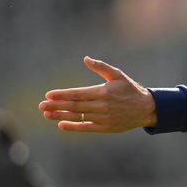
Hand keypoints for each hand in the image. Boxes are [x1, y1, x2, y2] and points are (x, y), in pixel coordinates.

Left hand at [39, 56, 157, 132]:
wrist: (145, 109)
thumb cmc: (130, 89)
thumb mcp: (118, 75)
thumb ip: (101, 67)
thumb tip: (86, 59)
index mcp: (104, 92)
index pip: (78, 94)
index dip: (63, 94)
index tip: (49, 95)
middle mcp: (102, 106)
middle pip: (75, 106)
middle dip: (56, 106)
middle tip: (41, 106)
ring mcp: (103, 118)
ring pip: (78, 117)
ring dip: (61, 116)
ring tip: (47, 114)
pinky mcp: (105, 128)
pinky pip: (86, 128)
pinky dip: (74, 127)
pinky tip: (61, 125)